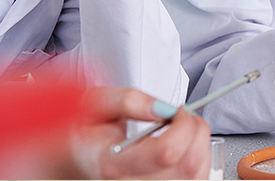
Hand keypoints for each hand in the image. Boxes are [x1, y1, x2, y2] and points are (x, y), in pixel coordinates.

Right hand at [68, 87, 210, 179]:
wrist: (75, 163)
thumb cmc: (84, 136)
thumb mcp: (94, 105)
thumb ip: (127, 100)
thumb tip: (162, 109)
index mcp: (111, 165)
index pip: (166, 152)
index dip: (182, 124)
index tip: (177, 110)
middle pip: (188, 164)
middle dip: (196, 130)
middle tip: (183, 117)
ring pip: (197, 175)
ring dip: (200, 146)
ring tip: (182, 131)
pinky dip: (199, 161)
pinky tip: (184, 150)